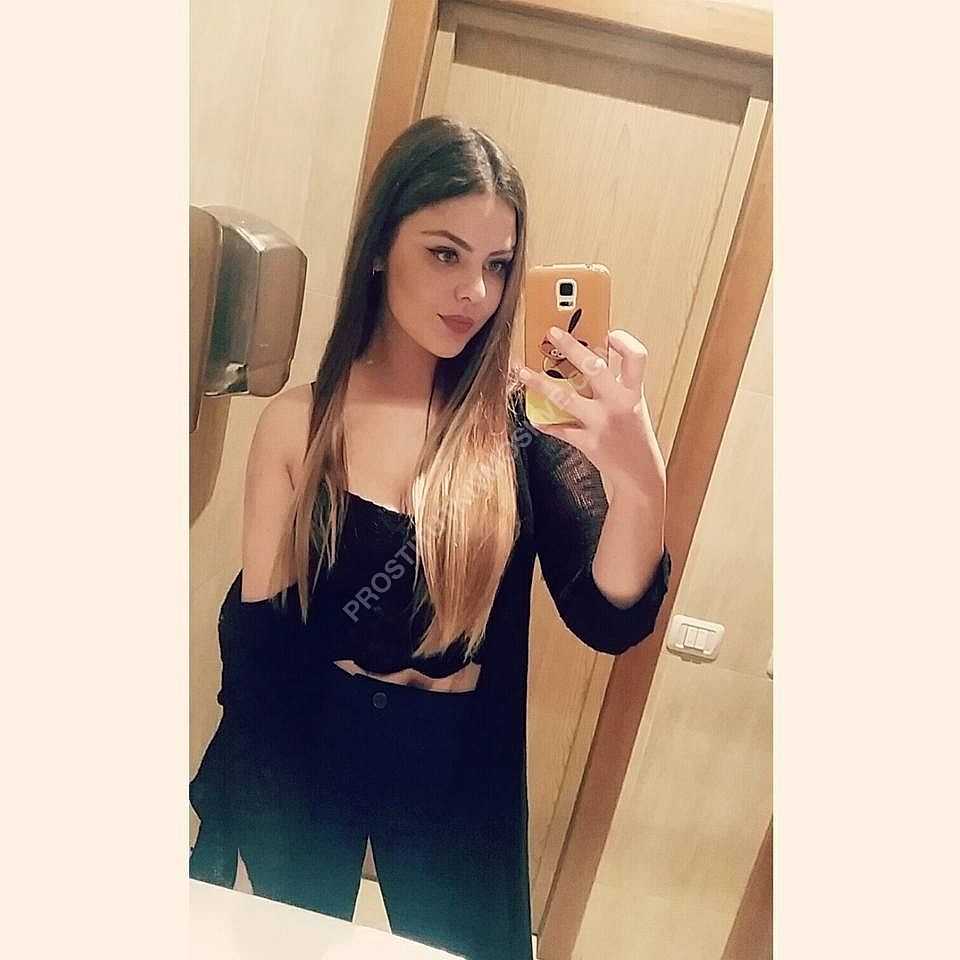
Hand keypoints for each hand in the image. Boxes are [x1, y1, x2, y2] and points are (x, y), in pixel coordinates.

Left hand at [518, 326, 665, 502]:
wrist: (640, 476)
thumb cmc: (634, 437)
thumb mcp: (633, 406)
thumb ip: (616, 385)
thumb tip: (591, 358)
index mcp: (633, 393)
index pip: (636, 357)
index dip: (624, 342)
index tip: (608, 332)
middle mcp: (618, 405)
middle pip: (593, 368)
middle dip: (570, 347)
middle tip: (551, 333)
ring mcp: (601, 423)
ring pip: (565, 398)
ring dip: (541, 383)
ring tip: (523, 372)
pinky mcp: (588, 442)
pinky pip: (560, 429)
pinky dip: (545, 423)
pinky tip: (534, 417)